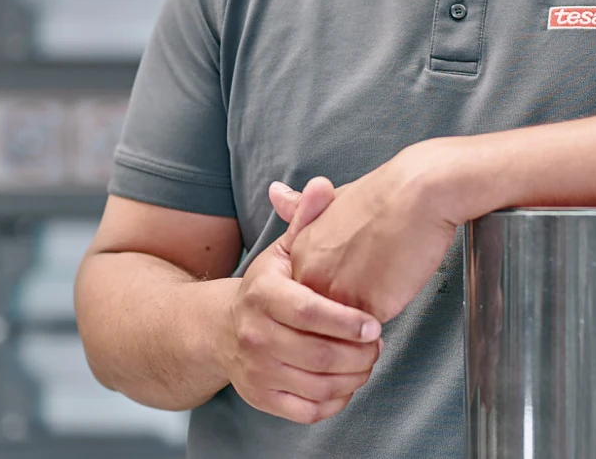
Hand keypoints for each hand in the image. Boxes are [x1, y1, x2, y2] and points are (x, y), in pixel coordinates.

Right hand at [218, 176, 383, 423]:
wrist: (218, 330)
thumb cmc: (265, 288)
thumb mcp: (283, 251)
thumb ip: (305, 220)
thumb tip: (321, 185)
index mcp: (262, 294)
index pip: (308, 312)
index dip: (346, 321)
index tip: (374, 324)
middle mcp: (253, 334)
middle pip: (317, 353)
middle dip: (358, 354)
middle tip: (377, 345)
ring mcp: (255, 370)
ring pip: (316, 385)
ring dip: (352, 377)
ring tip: (367, 361)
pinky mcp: (260, 397)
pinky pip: (306, 411)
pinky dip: (334, 402)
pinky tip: (345, 384)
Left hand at [278, 145, 465, 322]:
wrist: (419, 192)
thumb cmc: (386, 193)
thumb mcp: (334, 199)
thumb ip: (303, 210)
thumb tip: (274, 192)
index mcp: (301, 255)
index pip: (311, 294)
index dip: (338, 286)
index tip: (358, 266)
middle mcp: (312, 278)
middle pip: (325, 316)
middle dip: (348, 309)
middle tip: (375, 273)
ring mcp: (338, 295)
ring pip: (347, 329)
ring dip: (364, 319)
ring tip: (387, 279)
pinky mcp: (366, 308)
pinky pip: (372, 330)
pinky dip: (387, 315)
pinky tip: (398, 285)